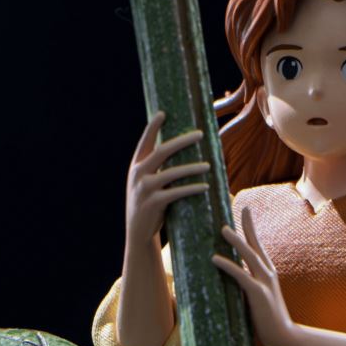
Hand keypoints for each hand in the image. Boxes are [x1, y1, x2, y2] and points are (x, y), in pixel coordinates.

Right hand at [125, 111, 209, 247]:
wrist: (138, 232)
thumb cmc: (149, 203)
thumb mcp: (146, 183)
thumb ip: (157, 168)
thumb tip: (180, 150)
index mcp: (136, 166)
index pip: (145, 142)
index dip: (152, 127)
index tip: (163, 113)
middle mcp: (138, 174)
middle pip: (161, 152)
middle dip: (182, 141)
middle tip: (200, 134)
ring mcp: (144, 189)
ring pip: (171, 173)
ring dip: (192, 168)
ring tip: (208, 165)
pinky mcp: (153, 204)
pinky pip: (176, 193)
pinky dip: (192, 188)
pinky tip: (205, 186)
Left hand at [212, 206, 296, 345]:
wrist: (284, 336)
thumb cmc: (267, 319)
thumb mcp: (255, 297)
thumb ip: (245, 285)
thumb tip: (226, 278)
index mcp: (267, 272)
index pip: (258, 245)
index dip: (251, 228)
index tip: (245, 211)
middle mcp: (268, 273)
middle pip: (256, 243)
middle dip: (248, 225)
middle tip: (242, 207)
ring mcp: (264, 282)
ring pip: (249, 255)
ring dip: (236, 241)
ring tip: (222, 229)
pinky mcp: (258, 294)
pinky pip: (241, 275)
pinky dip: (227, 265)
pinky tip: (215, 258)